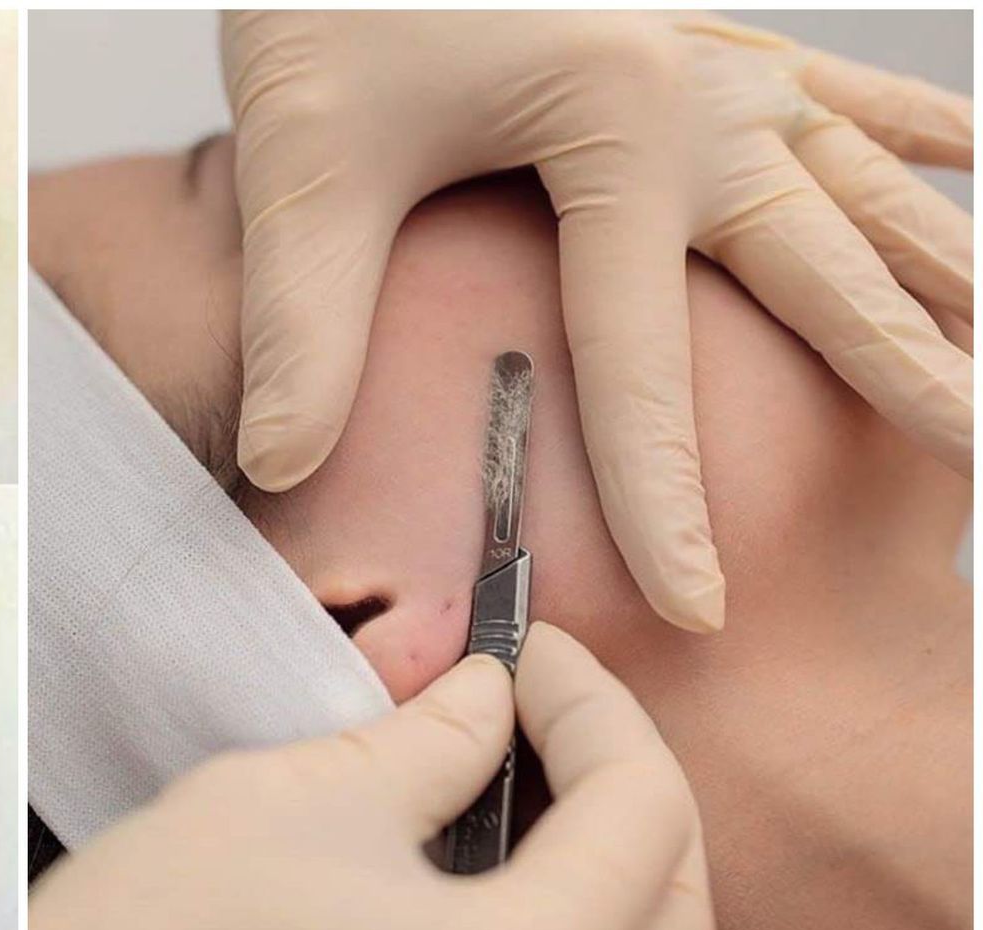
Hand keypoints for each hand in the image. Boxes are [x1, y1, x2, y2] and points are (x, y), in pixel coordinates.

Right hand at [29, 622, 713, 929]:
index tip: (530, 652)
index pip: (642, 809)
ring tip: (529, 792)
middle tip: (543, 709)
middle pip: (678, 898)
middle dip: (624, 780)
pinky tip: (492, 887)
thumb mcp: (300, 799)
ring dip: (614, 864)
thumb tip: (490, 697)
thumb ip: (430, 740)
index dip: (594, 702)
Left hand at [220, 10, 972, 629]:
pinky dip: (899, 129)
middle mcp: (693, 85)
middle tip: (972, 457)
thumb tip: (279, 466)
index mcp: (613, 121)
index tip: (700, 607)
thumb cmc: (323, 7)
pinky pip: (827, 88)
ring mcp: (707, 49)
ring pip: (854, 178)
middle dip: (899, 370)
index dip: (666, 497)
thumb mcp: (301, 166)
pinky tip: (968, 155)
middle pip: (818, 260)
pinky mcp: (688, 29)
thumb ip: (299, 323)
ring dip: (931, 263)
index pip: (644, 355)